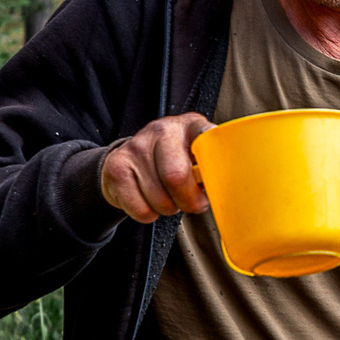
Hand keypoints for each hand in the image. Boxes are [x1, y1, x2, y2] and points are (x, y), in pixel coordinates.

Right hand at [100, 113, 216, 220]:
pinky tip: (149, 200)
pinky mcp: (117, 168)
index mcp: (190, 126)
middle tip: (192, 203)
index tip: (215, 179)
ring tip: (168, 196)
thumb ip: (211, 167)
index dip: (213, 162)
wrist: (130, 159)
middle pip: (176, 176)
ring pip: (160, 200)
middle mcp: (162, 130)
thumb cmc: (172, 161)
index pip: (207, 137)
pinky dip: (148, 214)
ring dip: (169, 209)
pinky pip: (141, 210)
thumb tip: (223, 190)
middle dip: (189, 201)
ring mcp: (136, 147)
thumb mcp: (196, 156)